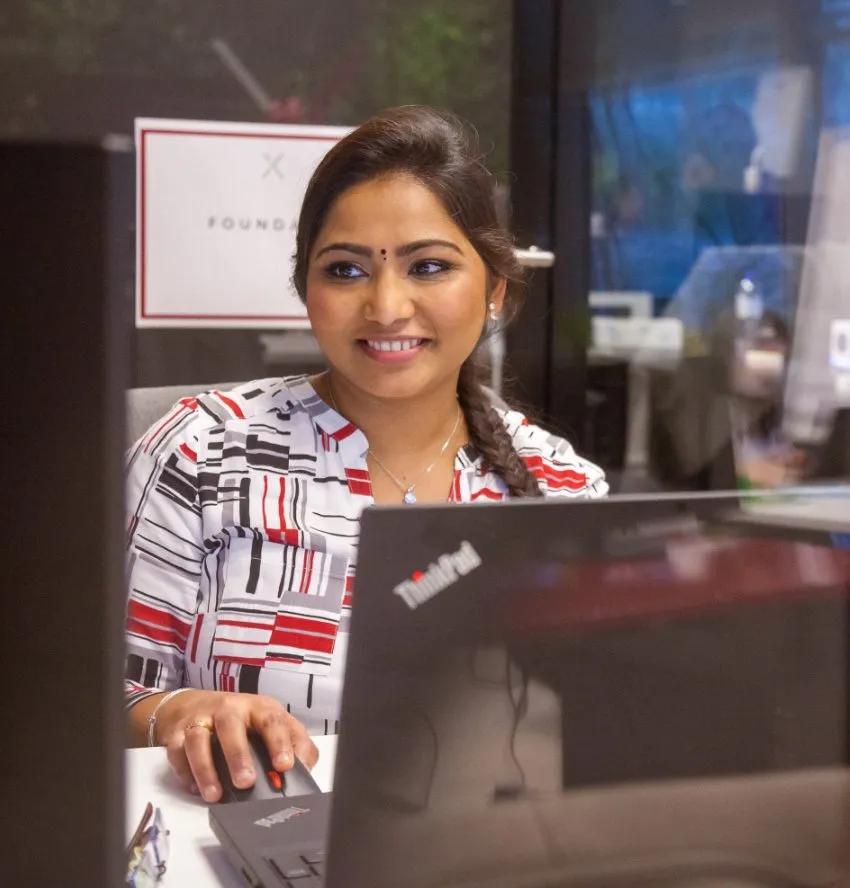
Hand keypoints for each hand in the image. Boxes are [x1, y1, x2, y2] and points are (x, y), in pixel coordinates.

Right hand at [152, 689, 318, 801]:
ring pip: (199, 740)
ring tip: (215, 795)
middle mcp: (228, 709)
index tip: (285, 766)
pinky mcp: (178, 733)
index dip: (279, 742)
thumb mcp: (273, 723)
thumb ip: (294, 743)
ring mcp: (201, 719)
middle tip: (247, 782)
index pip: (271, 720)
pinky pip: (178, 752)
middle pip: (231, 726)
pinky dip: (185, 772)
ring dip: (206, 769)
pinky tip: (195, 789)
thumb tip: (305, 769)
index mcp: (257, 707)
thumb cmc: (242, 720)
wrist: (195, 704)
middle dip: (238, 755)